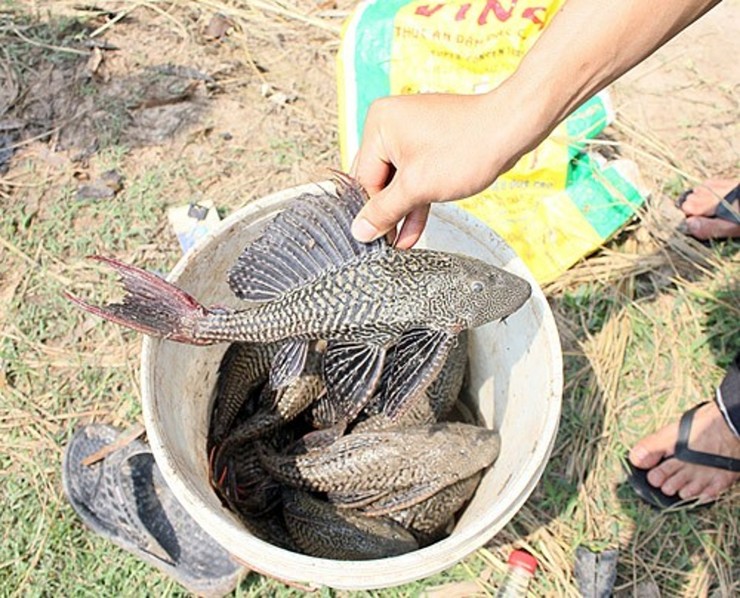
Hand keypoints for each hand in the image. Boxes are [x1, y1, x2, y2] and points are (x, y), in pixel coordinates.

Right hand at [351, 91, 536, 247]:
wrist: (511, 129)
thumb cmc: (467, 147)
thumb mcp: (417, 187)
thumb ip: (385, 211)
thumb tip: (360, 230)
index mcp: (380, 126)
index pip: (363, 179)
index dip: (370, 211)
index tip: (372, 238)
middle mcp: (392, 125)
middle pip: (377, 179)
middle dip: (386, 212)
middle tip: (383, 243)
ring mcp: (412, 134)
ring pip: (398, 182)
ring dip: (401, 211)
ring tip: (399, 243)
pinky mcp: (431, 144)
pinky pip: (416, 176)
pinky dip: (416, 199)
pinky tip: (412, 229)